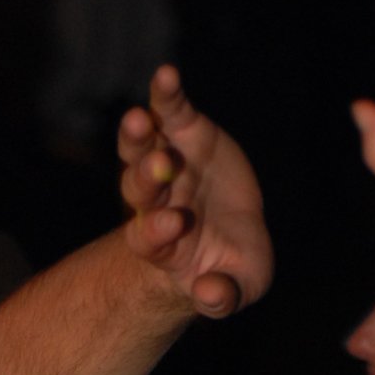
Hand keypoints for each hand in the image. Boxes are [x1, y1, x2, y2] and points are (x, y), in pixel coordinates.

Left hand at [119, 65, 271, 317]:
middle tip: (161, 167)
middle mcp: (155, 204)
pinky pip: (168, 112)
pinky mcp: (184, 133)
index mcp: (162, 245)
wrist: (233, 237)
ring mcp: (166, 164)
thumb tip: (211, 295)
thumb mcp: (237, 289)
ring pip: (141, 150)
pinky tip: (166, 76)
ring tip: (139, 120)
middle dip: (147, 178)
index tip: (173, 225)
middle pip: (139, 190)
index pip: (148, 238)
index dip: (157, 230)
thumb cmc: (230, 268)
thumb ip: (222, 298)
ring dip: (137, 136)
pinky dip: (165, 95)